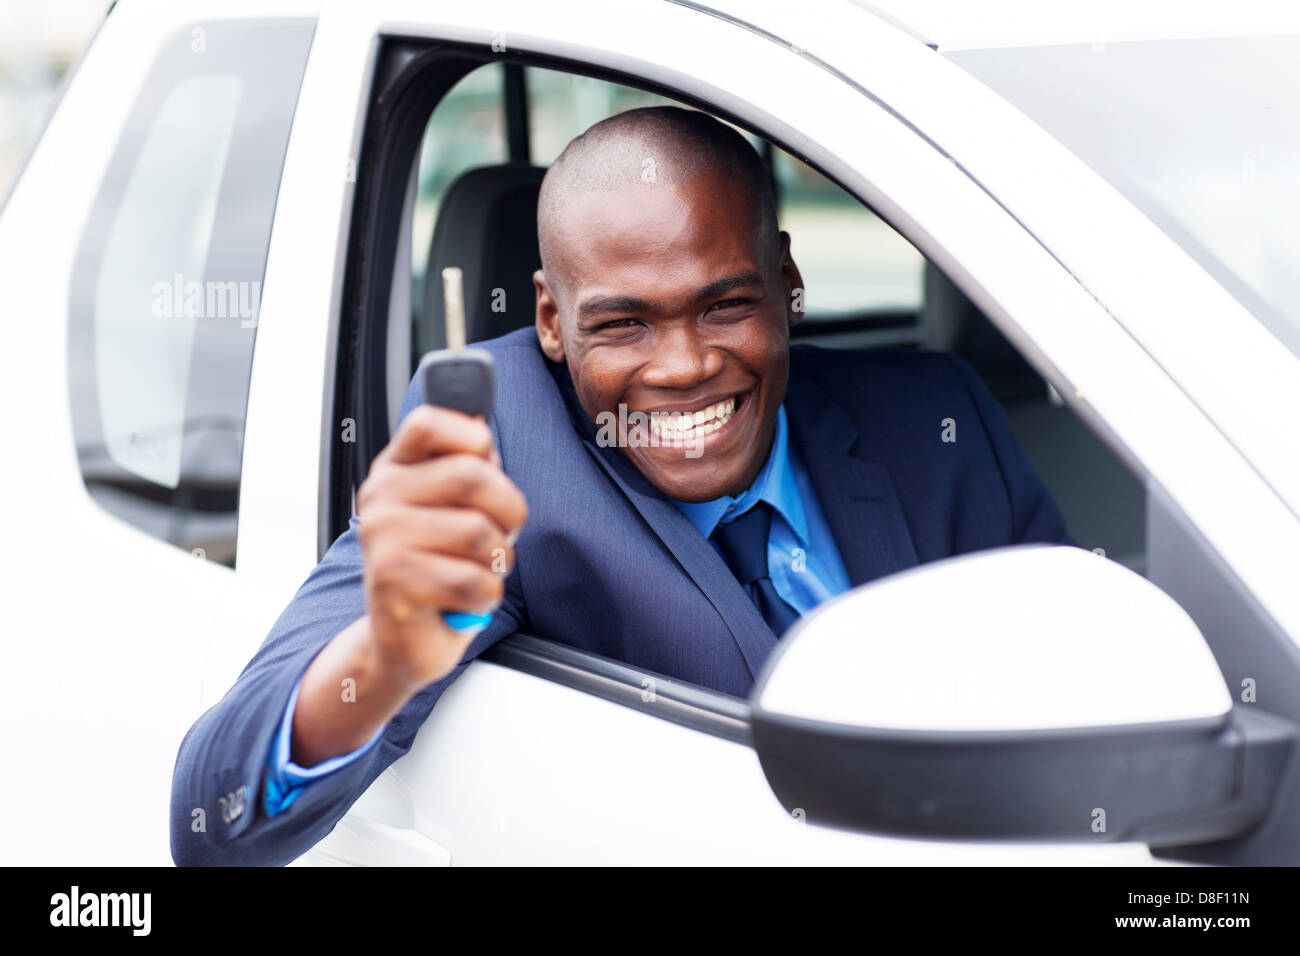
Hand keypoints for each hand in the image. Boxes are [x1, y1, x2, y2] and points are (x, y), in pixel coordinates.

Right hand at [355, 405, 527, 686]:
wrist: (401, 638)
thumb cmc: (436, 565)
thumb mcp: (450, 508)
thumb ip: (465, 465)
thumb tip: (481, 421)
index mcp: (395, 469)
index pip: (429, 423)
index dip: (473, 438)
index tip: (485, 464)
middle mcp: (380, 499)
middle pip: (472, 476)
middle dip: (508, 510)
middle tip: (500, 533)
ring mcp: (382, 541)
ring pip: (479, 533)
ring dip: (497, 560)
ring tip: (477, 570)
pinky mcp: (394, 586)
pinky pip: (474, 581)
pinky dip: (487, 595)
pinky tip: (467, 599)